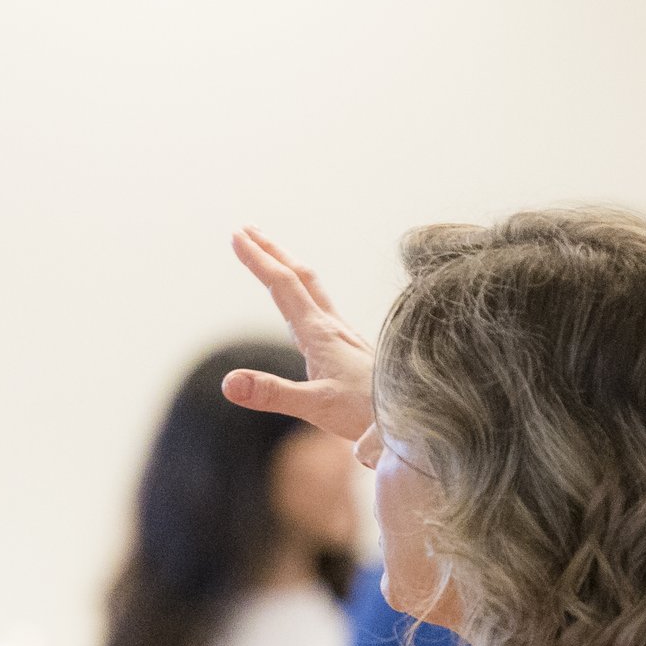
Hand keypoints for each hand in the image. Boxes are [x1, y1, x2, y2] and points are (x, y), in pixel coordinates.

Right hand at [222, 228, 380, 456]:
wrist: (418, 416)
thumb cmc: (369, 414)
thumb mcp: (314, 406)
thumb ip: (271, 393)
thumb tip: (228, 382)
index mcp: (319, 333)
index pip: (282, 285)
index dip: (257, 260)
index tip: (236, 236)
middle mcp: (332, 327)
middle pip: (299, 276)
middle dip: (271, 251)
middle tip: (247, 230)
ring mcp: (344, 336)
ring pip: (312, 288)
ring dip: (288, 266)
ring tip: (272, 255)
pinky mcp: (350, 349)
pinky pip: (321, 307)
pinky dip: (304, 291)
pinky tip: (304, 304)